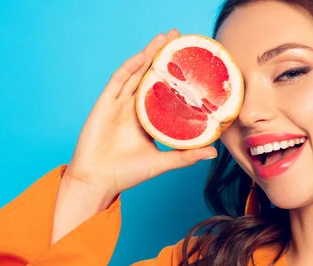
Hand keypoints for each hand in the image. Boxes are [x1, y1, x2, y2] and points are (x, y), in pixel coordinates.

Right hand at [63, 29, 217, 198]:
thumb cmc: (127, 174)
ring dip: (148, 54)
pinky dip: (129, 68)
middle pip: (149, 75)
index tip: (190, 61)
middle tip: (178, 37)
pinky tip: (141, 56)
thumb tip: (214, 152)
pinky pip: (117, 81)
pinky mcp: (104, 104)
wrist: (98, 181)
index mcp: (146, 118)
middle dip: (162, 56)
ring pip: (135, 73)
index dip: (174, 75)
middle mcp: (132, 107)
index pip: (162, 90)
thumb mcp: (162, 162)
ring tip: (163, 37)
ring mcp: (118, 104)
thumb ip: (186, 156)